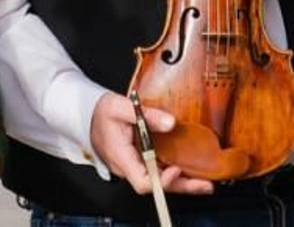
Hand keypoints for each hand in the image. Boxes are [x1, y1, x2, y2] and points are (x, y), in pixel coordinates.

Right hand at [90, 91, 214, 195]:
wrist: (87, 113)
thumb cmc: (99, 112)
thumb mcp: (120, 107)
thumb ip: (146, 115)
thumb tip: (170, 122)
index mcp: (122, 158)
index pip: (142, 181)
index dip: (162, 181)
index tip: (176, 169)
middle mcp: (129, 167)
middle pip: (157, 186)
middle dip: (182, 186)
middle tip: (206, 185)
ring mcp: (134, 165)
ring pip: (159, 180)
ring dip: (182, 182)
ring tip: (205, 182)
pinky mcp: (138, 160)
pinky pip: (157, 171)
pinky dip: (174, 172)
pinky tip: (190, 169)